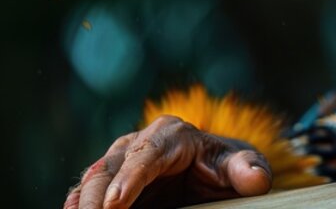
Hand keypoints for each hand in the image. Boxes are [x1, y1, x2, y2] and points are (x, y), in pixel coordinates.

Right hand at [64, 115, 271, 208]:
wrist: (215, 173)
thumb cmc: (229, 166)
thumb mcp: (242, 166)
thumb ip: (248, 169)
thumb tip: (257, 178)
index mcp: (172, 134)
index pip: (147, 155)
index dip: (131, 179)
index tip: (117, 203)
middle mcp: (139, 144)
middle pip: (111, 168)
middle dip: (97, 196)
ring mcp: (121, 163)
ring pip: (95, 180)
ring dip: (83, 201)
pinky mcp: (112, 183)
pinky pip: (89, 193)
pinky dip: (79, 204)